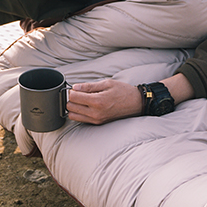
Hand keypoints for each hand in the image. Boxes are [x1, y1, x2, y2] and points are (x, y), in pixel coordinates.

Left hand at [67, 73, 194, 124]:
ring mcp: (96, 120)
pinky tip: (85, 106)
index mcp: (97, 101)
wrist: (136, 103)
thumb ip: (89, 86)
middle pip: (70, 107)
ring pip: (73, 115)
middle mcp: (95, 113)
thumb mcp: (107, 83)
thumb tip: (75, 87)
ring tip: (81, 100)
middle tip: (78, 93)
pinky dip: (79, 113)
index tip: (76, 88)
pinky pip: (81, 120)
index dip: (71, 91)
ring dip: (73, 107)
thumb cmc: (123, 92)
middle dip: (71, 99)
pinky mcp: (98, 123)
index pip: (73, 98)